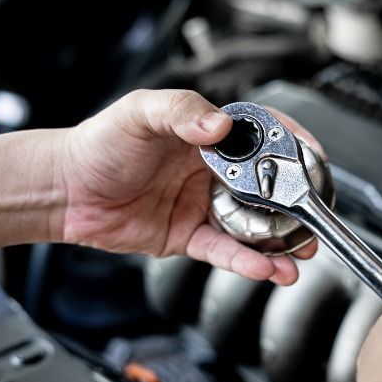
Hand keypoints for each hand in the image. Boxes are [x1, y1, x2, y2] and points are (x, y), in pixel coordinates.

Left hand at [58, 89, 319, 284]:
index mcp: (208, 136)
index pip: (262, 137)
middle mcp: (213, 171)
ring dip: (280, 242)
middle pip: (269, 188)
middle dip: (297, 204)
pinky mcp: (190, 237)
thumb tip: (220, 127)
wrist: (65, 191)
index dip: (292, 146)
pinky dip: (246, 262)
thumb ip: (182, 113)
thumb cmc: (98, 145)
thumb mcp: (140, 113)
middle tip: (316, 218)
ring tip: (300, 255)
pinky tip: (264, 269)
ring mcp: (204, 205)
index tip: (315, 159)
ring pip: (253, 226)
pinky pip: (225, 252)